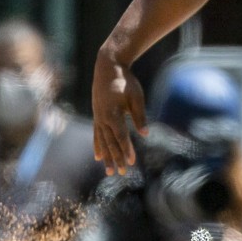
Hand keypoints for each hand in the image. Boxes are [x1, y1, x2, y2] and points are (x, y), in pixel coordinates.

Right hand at [92, 46, 146, 174]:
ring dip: (107, 157)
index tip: (131, 161)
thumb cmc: (125, 81)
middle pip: (110, 142)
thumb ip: (140, 115)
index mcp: (113, 113)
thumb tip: (145, 134)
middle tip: (123, 173)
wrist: (108, 67)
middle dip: (117, 158)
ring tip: (109, 171)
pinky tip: (98, 157)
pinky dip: (97, 146)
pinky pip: (96, 134)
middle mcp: (102, 118)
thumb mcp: (136, 96)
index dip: (126, 149)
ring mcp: (97, 117)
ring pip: (102, 141)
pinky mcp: (97, 115)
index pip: (120, 136)